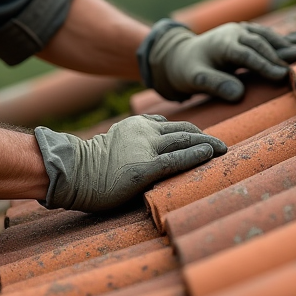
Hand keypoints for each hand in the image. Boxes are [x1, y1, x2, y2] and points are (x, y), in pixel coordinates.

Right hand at [35, 115, 226, 211]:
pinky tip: (209, 155)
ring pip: (184, 141)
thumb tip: (154, 140)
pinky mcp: (144, 169)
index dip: (193, 132)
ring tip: (224, 151)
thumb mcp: (116, 139)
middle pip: (185, 130)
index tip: (205, 140)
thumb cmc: (91, 163)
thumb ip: (136, 137)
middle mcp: (144, 132)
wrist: (72, 171)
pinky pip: (176, 160)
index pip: (173, 125)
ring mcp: (145, 149)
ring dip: (208, 145)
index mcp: (138, 124)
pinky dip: (196, 155)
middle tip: (223, 146)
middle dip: (206, 137)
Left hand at [146, 21, 295, 101]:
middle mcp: (233, 33)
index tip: (280, 76)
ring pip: (265, 36)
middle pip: (259, 43)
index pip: (246, 54)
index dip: (264, 64)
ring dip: (284, 43)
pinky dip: (284, 38)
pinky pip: (267, 35)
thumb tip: (238, 94)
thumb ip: (215, 84)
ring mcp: (240, 31)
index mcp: (221, 43)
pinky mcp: (246, 34)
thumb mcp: (194, 80)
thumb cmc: (188, 70)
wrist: (181, 55)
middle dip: (277, 54)